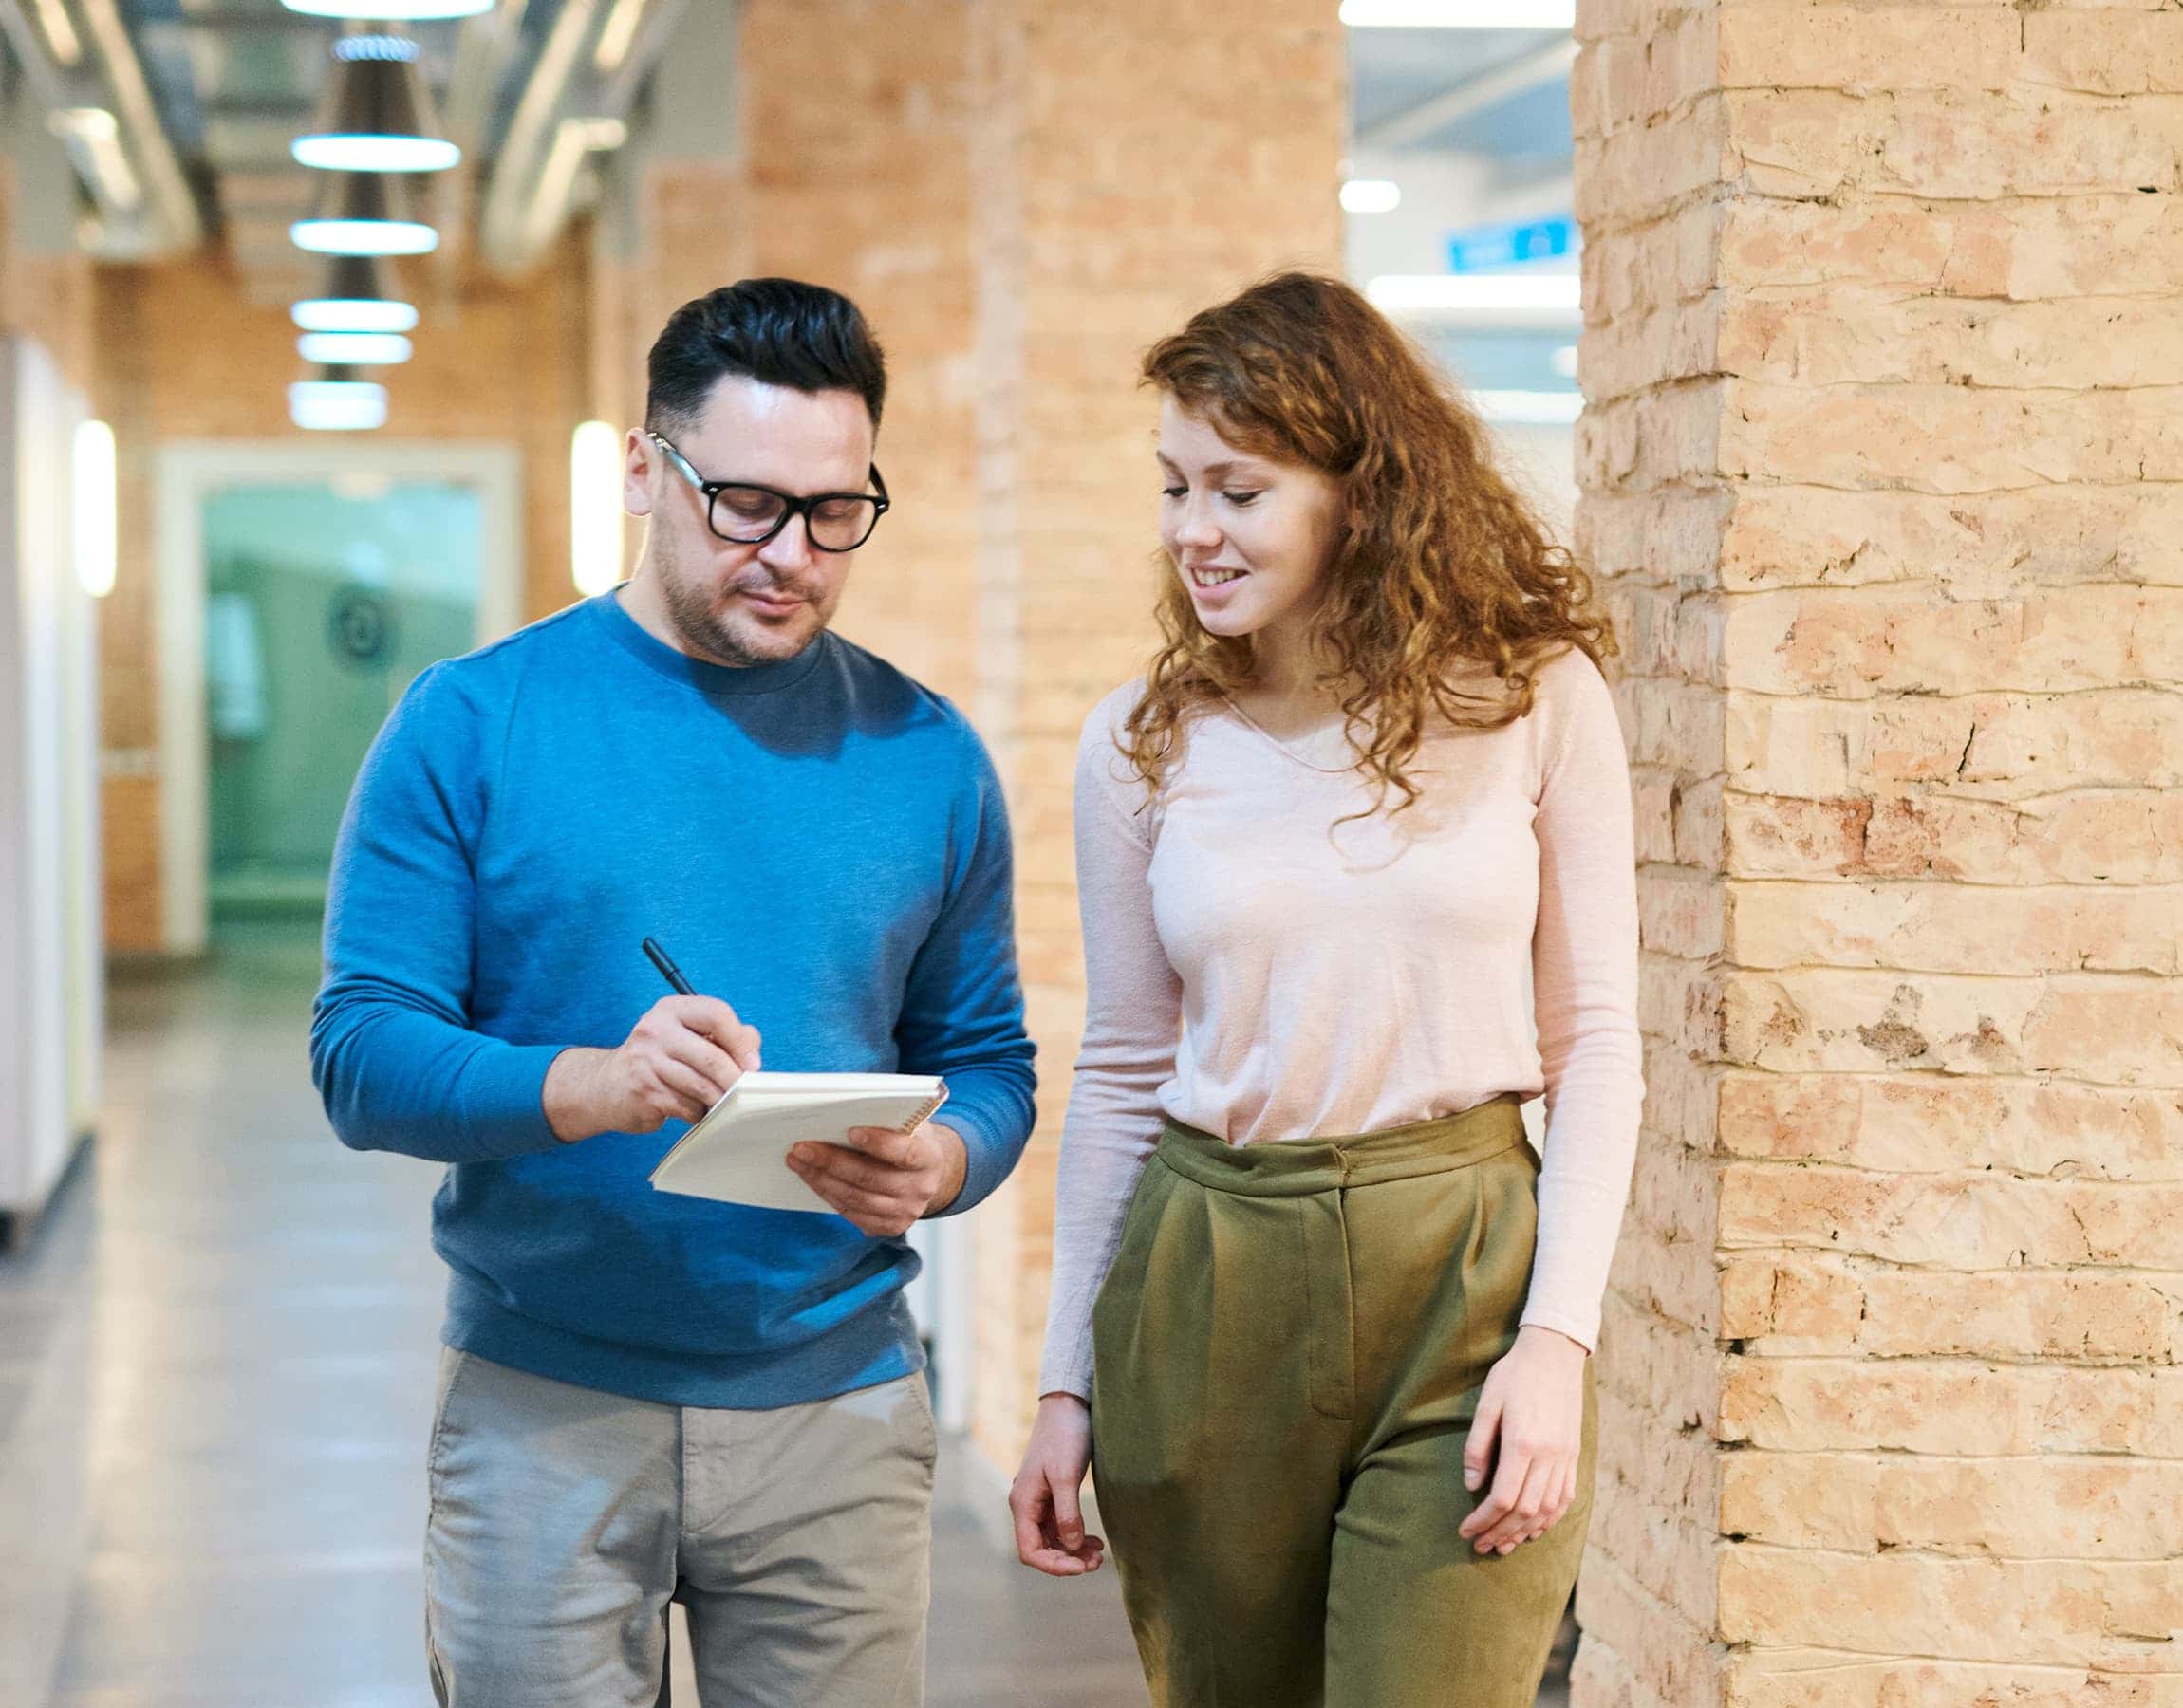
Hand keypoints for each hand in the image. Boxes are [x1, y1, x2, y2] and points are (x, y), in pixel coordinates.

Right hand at [543, 996, 760, 1142]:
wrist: (605, 1086)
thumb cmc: (657, 1060)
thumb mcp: (684, 1036)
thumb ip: (721, 1036)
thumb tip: (752, 1047)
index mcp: (672, 1009)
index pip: (717, 1014)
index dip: (740, 1040)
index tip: (752, 1063)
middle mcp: (656, 1030)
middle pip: (712, 1056)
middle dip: (735, 1079)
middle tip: (743, 1090)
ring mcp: (646, 1061)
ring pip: (701, 1085)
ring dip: (718, 1099)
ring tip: (719, 1102)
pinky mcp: (644, 1091)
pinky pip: (687, 1106)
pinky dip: (697, 1112)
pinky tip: (693, 1110)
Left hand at [786, 1122, 967, 1237]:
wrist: (930, 1174)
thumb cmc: (911, 1139)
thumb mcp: (910, 1123)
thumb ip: (888, 1117)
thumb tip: (844, 1108)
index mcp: (930, 1158)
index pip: (905, 1153)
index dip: (878, 1143)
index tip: (850, 1130)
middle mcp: (921, 1189)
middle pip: (870, 1178)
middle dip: (831, 1162)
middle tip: (802, 1147)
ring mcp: (906, 1212)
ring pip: (856, 1199)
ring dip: (821, 1180)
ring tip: (798, 1161)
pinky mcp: (890, 1227)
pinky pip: (852, 1214)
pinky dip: (828, 1195)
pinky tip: (812, 1179)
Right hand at [1010, 1394, 1104, 1576]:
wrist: (1068, 1405)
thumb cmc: (1065, 1436)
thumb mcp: (1066, 1475)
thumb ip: (1068, 1513)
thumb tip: (1070, 1547)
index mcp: (1023, 1502)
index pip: (1030, 1551)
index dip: (1055, 1565)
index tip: (1081, 1567)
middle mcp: (1027, 1505)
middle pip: (1041, 1549)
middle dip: (1068, 1560)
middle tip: (1098, 1563)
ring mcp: (1039, 1500)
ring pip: (1052, 1539)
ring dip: (1073, 1551)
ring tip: (1099, 1555)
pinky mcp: (1052, 1494)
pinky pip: (1060, 1526)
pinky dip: (1075, 1536)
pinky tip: (1094, 1540)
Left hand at [1457, 1324, 1587, 1555]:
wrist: (1555, 1353)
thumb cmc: (1514, 1375)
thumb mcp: (1488, 1403)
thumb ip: (1478, 1446)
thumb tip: (1472, 1485)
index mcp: (1524, 1443)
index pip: (1503, 1498)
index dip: (1483, 1520)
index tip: (1466, 1530)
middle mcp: (1549, 1456)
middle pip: (1526, 1511)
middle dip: (1500, 1534)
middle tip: (1480, 1546)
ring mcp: (1566, 1457)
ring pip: (1548, 1510)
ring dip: (1525, 1533)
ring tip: (1504, 1545)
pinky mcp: (1574, 1455)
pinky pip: (1566, 1498)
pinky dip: (1550, 1519)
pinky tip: (1535, 1529)